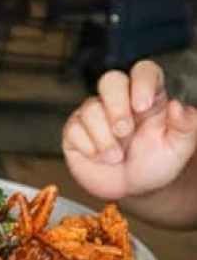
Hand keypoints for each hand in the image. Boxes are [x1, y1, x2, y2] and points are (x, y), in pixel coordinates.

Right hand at [62, 60, 196, 199]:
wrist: (131, 188)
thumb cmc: (155, 163)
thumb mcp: (179, 148)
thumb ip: (187, 126)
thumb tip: (178, 106)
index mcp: (147, 96)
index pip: (143, 71)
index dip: (141, 82)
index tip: (142, 107)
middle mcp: (119, 100)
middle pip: (110, 80)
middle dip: (116, 107)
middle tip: (124, 132)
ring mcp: (94, 114)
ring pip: (90, 109)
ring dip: (104, 138)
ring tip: (115, 158)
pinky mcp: (74, 131)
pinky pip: (73, 129)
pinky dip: (88, 146)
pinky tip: (98, 157)